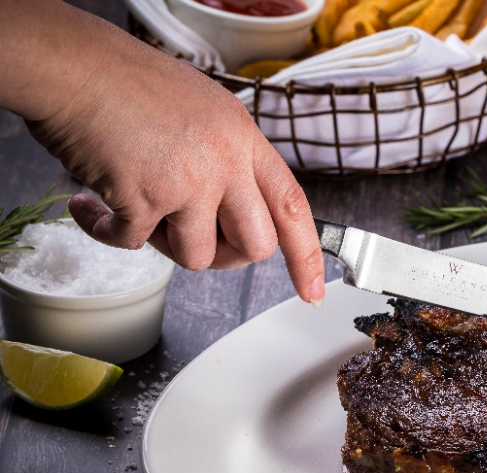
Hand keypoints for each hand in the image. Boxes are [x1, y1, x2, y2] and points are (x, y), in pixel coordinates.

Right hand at [0, 1, 324, 304]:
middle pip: (255, 246)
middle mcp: (226, 162)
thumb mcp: (205, 110)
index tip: (313, 291)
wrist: (72, 66)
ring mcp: (189, 182)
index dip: (307, 256)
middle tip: (190, 235)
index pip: (293, 207)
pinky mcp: (146, 198)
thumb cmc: (126, 82)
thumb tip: (238, 207)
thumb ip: (229, 158)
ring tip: (137, 205)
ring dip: (163, 243)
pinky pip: (133, 245)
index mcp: (245, 140)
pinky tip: (90, 205)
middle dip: (226, 255)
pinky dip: (105, 231)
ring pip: (198, 256)